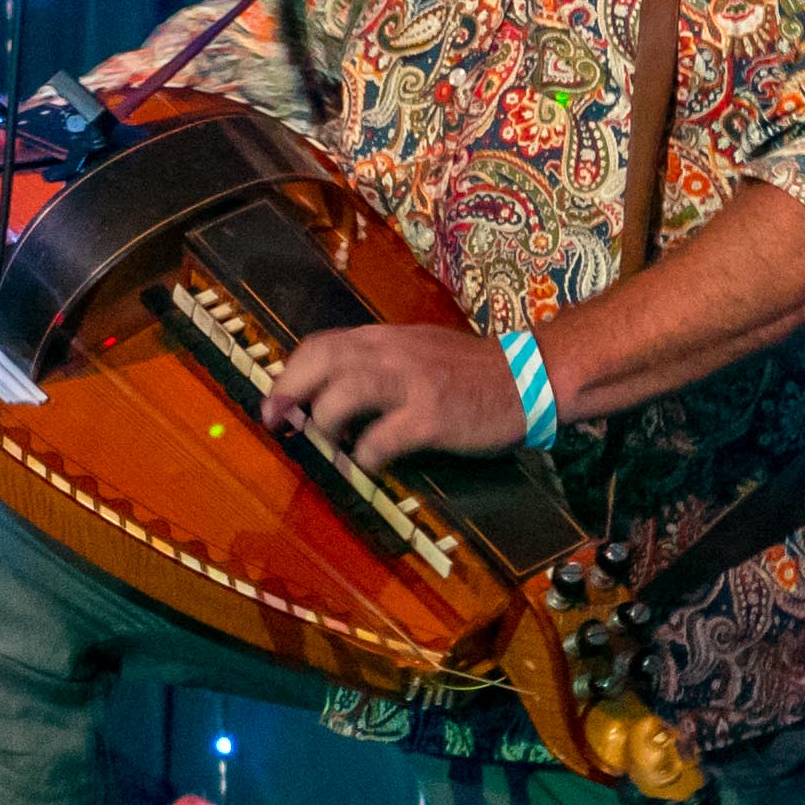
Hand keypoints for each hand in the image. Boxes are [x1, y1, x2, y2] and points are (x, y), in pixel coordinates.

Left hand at [264, 323, 531, 470]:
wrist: (529, 376)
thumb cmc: (471, 371)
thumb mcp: (417, 351)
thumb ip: (376, 363)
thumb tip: (330, 392)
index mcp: (384, 339)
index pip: (321, 345)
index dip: (289, 374)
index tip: (275, 403)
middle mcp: (392, 353)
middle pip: (322, 361)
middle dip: (290, 392)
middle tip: (279, 423)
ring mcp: (413, 384)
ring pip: (345, 395)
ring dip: (326, 424)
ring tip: (330, 446)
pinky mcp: (432, 416)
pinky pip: (382, 438)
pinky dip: (365, 456)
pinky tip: (368, 465)